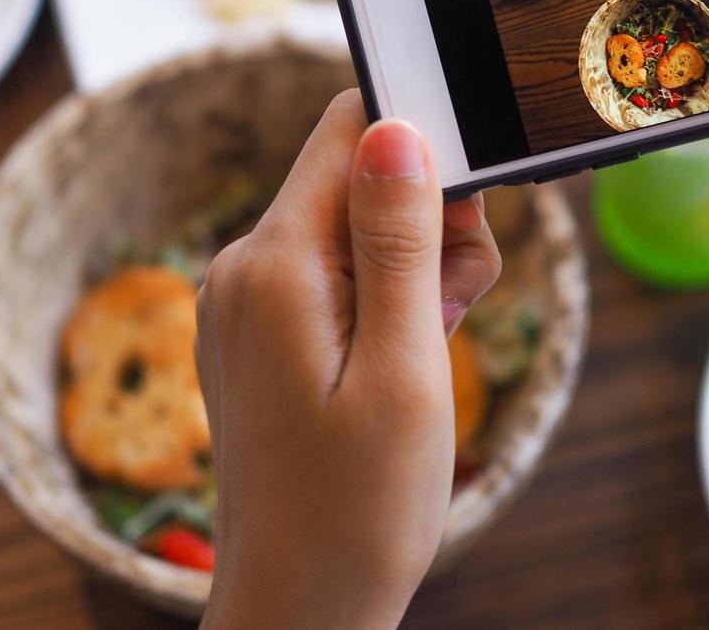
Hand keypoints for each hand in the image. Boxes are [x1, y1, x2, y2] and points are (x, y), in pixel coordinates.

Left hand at [196, 91, 500, 629]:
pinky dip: (378, 301)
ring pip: (351, 228)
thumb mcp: (403, 369)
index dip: (424, 149)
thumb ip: (399, 240)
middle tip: (449, 313)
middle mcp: (244, 266)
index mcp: (275, 262)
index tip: (464, 223)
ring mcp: (244, 301)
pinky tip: (395, 364)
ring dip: (411, 270)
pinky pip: (330, 275)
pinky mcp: (257, 331)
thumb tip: (395, 127)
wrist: (297, 608)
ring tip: (422, 353)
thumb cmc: (357, 509)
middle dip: (427, 224)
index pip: (349, 127)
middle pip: (357, 177)